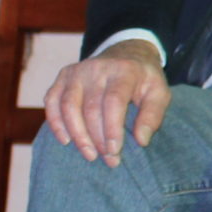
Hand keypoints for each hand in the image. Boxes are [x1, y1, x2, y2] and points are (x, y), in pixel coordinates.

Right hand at [44, 40, 169, 165]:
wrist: (128, 53)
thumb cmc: (144, 79)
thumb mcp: (159, 92)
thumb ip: (153, 115)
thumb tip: (141, 140)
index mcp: (124, 70)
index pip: (113, 101)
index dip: (112, 129)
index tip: (115, 151)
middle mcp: (97, 68)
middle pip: (91, 108)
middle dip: (97, 138)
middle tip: (108, 159)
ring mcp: (77, 71)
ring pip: (69, 106)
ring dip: (77, 135)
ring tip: (90, 154)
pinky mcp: (63, 76)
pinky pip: (52, 101)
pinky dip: (56, 122)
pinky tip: (66, 140)